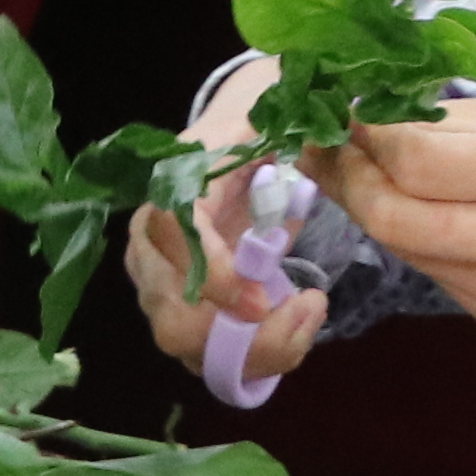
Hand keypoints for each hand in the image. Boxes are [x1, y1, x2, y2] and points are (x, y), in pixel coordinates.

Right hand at [128, 52, 320, 391]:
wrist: (231, 140)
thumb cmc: (252, 129)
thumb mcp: (267, 117)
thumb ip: (286, 126)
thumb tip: (327, 133)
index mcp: (165, 192)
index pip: (172, 240)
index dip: (218, 278)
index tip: (268, 297)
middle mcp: (147, 249)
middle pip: (172, 321)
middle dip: (242, 337)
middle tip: (305, 310)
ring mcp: (160, 289)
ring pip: (190, 350)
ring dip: (256, 353)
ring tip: (309, 316)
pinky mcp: (181, 315)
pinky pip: (209, 358)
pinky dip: (257, 357)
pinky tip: (297, 327)